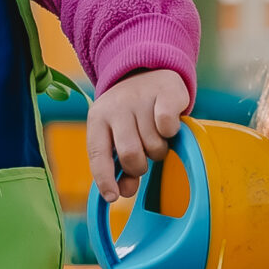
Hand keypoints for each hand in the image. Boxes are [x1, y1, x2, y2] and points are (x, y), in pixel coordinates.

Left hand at [90, 68, 189, 198]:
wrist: (147, 71)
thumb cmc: (131, 115)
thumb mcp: (117, 135)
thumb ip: (119, 165)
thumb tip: (124, 193)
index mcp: (98, 118)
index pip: (98, 155)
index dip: (105, 179)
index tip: (113, 197)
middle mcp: (116, 106)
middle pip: (130, 154)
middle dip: (140, 166)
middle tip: (145, 158)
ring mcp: (140, 97)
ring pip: (153, 144)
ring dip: (158, 150)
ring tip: (155, 137)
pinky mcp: (165, 92)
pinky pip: (168, 126)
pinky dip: (171, 132)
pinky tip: (167, 125)